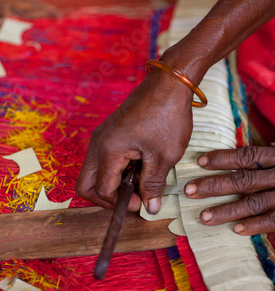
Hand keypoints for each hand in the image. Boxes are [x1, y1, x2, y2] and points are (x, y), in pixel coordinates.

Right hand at [76, 68, 192, 212]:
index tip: (142, 203)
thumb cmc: (167, 115)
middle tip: (132, 198)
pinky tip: (143, 164)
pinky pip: (107, 159)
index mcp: (108, 150)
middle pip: (87, 184)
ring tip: (143, 178)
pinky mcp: (111, 133)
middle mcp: (99, 143)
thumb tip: (150, 208)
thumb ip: (153, 185)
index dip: (120, 203)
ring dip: (116, 182)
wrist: (170, 82)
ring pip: (97, 172)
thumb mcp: (164, 156)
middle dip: (107, 197)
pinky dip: (120, 169)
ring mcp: (103, 136)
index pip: (101, 190)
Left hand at [184, 139, 274, 234]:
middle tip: (188, 190)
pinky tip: (236, 231)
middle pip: (244, 177)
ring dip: (227, 209)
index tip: (201, 161)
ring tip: (203, 216)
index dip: (223, 158)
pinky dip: (256, 225)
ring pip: (255, 201)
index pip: (249, 155)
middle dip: (214, 184)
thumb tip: (268, 150)